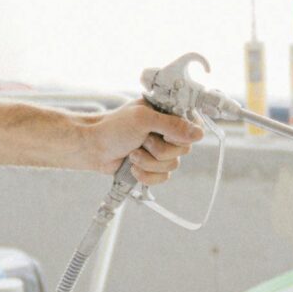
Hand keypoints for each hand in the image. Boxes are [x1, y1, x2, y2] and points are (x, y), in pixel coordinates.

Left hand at [82, 102, 202, 183]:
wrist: (93, 148)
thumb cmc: (113, 127)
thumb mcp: (143, 120)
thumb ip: (172, 125)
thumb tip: (199, 134)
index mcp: (168, 113)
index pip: (193, 124)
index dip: (182, 134)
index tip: (165, 134)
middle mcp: (168, 131)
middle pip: (184, 149)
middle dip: (159, 150)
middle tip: (142, 141)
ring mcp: (161, 150)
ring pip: (173, 165)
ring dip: (149, 162)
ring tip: (132, 154)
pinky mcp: (153, 167)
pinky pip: (163, 177)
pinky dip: (147, 175)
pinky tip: (133, 167)